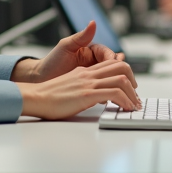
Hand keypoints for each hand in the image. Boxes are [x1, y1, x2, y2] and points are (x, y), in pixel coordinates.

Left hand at [12, 22, 124, 83]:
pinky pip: (105, 89)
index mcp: (91, 50)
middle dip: (122, 72)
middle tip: (126, 79)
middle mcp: (95, 62)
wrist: (41, 80)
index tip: (116, 64)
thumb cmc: (51, 62)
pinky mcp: (92, 88)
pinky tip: (110, 96)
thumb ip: (81, 36)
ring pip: (112, 78)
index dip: (113, 59)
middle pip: (114, 66)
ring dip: (118, 83)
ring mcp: (94, 76)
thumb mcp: (65, 47)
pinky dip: (110, 92)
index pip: (108, 54)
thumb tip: (93, 22)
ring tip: (121, 89)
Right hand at [17, 59, 141, 118]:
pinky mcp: (87, 94)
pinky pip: (114, 93)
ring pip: (122, 80)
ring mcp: (88, 83)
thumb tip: (96, 93)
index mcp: (85, 70)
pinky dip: (125, 101)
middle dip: (134, 82)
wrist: (36, 97)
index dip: (126, 73)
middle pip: (122, 67)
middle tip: (135, 96)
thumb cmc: (49, 96)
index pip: (113, 64)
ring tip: (134, 105)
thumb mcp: (70, 85)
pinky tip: (126, 108)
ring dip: (133, 94)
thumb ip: (84, 84)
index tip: (131, 88)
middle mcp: (89, 74)